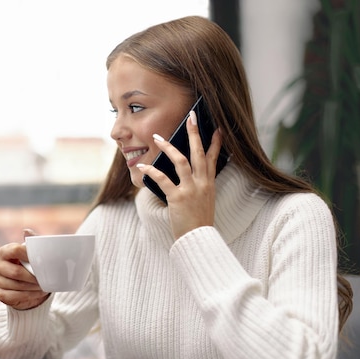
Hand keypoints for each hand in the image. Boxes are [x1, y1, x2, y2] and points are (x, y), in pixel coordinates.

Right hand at [0, 229, 50, 309]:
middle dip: (32, 277)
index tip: (41, 260)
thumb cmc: (30, 265)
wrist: (27, 286)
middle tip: (45, 279)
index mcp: (4, 251)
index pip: (15, 250)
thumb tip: (26, 231)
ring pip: (17, 285)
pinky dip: (30, 295)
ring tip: (44, 286)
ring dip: (33, 287)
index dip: (29, 255)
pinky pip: (15, 296)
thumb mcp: (33, 253)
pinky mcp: (0, 294)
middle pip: (16, 272)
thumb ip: (32, 242)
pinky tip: (38, 293)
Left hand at [138, 110, 222, 239]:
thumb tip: (185, 175)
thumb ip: (198, 187)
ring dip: (168, 148)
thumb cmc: (198, 223)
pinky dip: (151, 171)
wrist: (198, 241)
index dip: (215, 142)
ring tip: (157, 138)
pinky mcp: (177, 198)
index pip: (213, 158)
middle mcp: (202, 184)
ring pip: (181, 161)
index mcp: (209, 184)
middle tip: (191, 116)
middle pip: (199, 153)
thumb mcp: (204, 201)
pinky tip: (142, 166)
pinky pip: (163, 180)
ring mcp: (191, 190)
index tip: (217, 128)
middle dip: (195, 133)